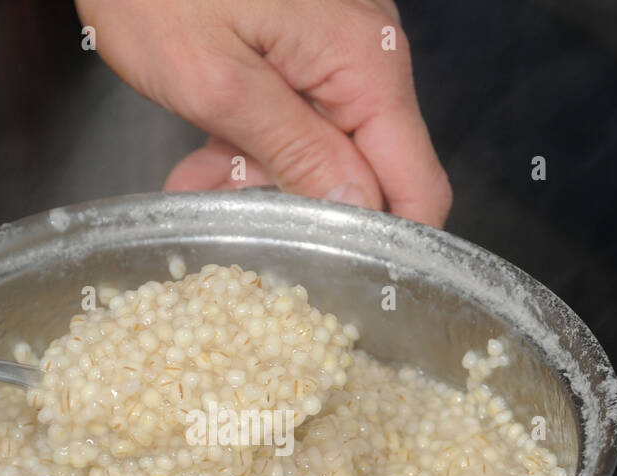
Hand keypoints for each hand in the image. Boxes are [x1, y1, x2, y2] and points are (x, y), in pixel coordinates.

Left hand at [76, 0, 451, 227]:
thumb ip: (293, 149)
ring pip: (325, 154)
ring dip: (265, 183)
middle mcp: (365, 57)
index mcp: (364, 64)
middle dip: (306, 214)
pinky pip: (296, 121)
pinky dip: (253, 148)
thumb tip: (359, 212)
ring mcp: (333, 52)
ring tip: (197, 187)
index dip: (386, 248)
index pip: (419, 188)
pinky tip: (202, 162)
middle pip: (371, 176)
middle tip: (234, 225)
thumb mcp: (214, 78)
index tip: (336, 283)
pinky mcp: (300, 50)